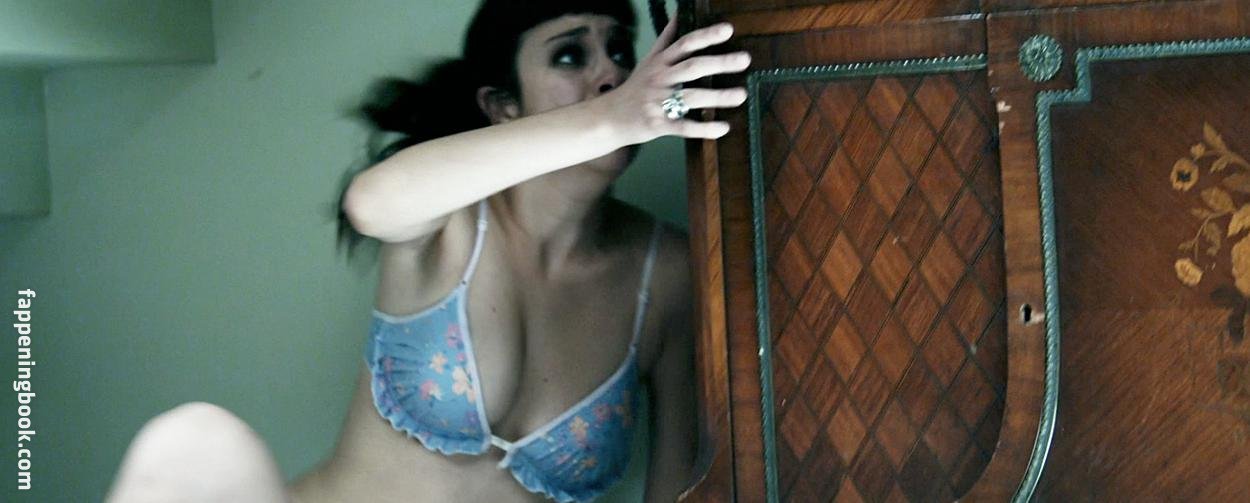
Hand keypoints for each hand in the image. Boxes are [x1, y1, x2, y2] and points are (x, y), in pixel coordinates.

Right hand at [597, 19, 749, 143]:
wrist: (608, 119)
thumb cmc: (633, 89)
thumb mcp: (648, 61)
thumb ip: (666, 39)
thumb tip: (679, 14)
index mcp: (660, 63)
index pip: (685, 45)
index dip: (706, 36)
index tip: (728, 30)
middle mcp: (660, 80)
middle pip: (692, 68)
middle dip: (720, 63)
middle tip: (744, 59)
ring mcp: (658, 103)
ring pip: (691, 97)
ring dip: (718, 97)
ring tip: (741, 95)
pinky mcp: (658, 125)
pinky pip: (684, 126)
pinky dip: (704, 128)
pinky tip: (723, 128)